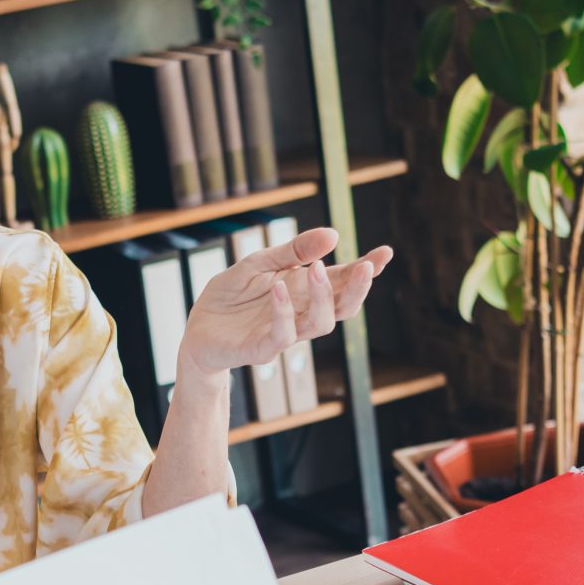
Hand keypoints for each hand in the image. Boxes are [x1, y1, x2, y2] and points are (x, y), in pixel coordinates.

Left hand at [175, 226, 393, 380]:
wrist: (197, 330)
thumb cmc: (230, 296)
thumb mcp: (259, 263)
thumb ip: (293, 251)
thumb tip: (333, 234)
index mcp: (305, 291)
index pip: (343, 280)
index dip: (367, 269)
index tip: (386, 253)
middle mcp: (301, 313)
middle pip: (343, 307)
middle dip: (358, 288)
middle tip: (366, 267)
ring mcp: (284, 333)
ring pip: (320, 324)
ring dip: (324, 297)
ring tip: (319, 269)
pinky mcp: (261, 350)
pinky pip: (282, 335)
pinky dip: (283, 312)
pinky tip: (279, 289)